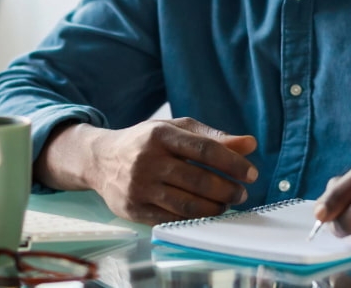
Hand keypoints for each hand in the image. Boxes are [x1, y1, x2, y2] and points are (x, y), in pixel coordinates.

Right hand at [37, 118, 257, 224]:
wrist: (100, 160)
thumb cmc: (146, 142)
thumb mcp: (175, 130)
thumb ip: (212, 137)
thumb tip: (250, 144)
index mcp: (161, 135)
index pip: (204, 150)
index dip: (232, 163)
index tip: (250, 174)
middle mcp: (148, 160)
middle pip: (198, 180)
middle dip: (227, 190)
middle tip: (241, 193)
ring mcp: (139, 187)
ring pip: (187, 204)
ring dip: (214, 208)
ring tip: (226, 205)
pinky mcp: (134, 209)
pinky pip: (171, 219)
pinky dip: (194, 219)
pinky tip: (205, 214)